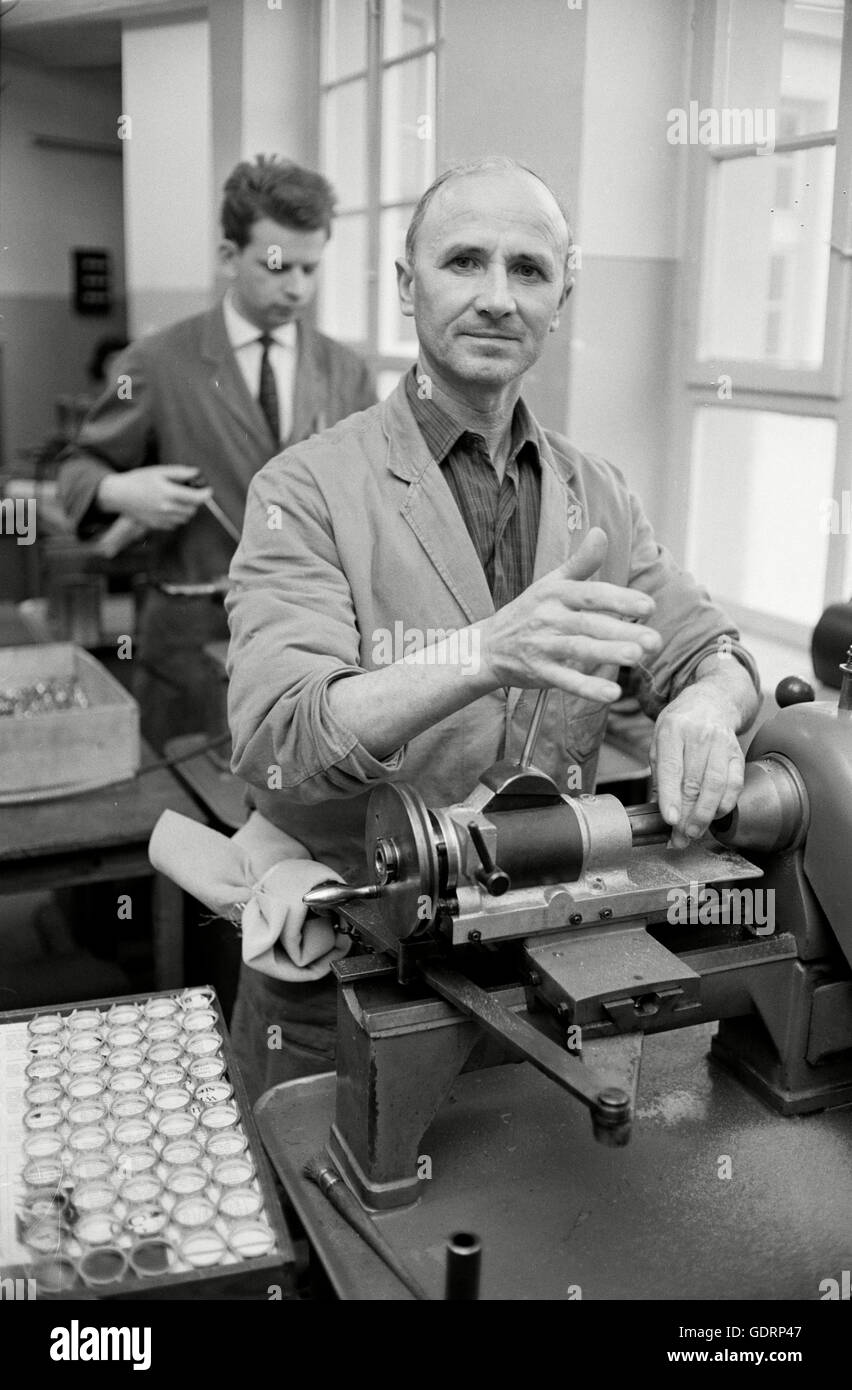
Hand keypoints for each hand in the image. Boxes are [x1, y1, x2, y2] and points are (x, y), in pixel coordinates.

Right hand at [96, 465, 212, 530]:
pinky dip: (176, 517)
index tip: (208, 490)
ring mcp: (161, 519)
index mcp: (168, 493)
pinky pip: (174, 524)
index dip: (205, 494)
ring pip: (185, 518)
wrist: (119, 495)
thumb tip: (196, 473)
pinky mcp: (157, 526)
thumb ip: (179, 472)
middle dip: (194, 501)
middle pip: (192, 510)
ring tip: (177, 500)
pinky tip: (168, 508)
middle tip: (188, 492)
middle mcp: (166, 508)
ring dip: (186, 510)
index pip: (196, 498)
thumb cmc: (138, 480)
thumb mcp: (159, 471)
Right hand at [477, 527, 661, 703]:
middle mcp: (549, 618)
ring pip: (578, 650)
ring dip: (607, 654)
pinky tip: (611, 694)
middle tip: (654, 641)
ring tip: (636, 658)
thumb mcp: (551, 583)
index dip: (620, 599)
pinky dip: (587, 688)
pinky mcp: (539, 672)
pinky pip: (565, 680)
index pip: (591, 594)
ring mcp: (543, 646)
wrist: (488, 645)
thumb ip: (581, 562)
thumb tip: (601, 532)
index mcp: (556, 593)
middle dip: (622, 632)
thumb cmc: (529, 611)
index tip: (649, 607)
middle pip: (589, 624)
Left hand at [651, 681, 744, 847]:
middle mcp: (698, 736)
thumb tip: (660, 810)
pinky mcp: (737, 753)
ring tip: (695, 832)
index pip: (671, 769)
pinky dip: (725, 804)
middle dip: (687, 815)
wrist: (711, 702)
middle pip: (694, 782)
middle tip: (680, 838)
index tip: (670, 820)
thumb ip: (660, 775)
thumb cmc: (680, 726)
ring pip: (716, 786)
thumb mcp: (659, 742)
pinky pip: (734, 784)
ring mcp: (720, 743)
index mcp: (672, 731)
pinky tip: (715, 815)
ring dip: (706, 815)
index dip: (670, 797)